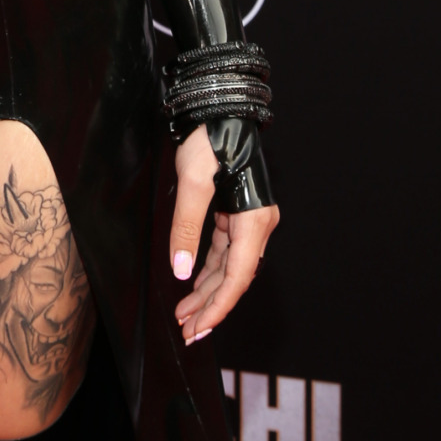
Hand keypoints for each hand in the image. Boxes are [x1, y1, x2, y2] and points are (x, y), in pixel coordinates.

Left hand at [168, 125, 278, 344]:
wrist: (219, 109)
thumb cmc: (209, 139)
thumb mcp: (192, 184)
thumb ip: (186, 228)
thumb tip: (182, 270)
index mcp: (254, 221)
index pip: (238, 277)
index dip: (218, 307)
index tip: (199, 328)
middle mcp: (258, 225)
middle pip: (235, 277)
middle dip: (211, 306)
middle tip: (188, 331)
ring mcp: (249, 220)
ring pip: (229, 267)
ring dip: (207, 291)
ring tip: (185, 314)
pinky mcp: (237, 213)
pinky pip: (224, 251)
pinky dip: (209, 269)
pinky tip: (194, 284)